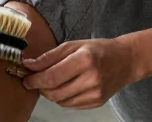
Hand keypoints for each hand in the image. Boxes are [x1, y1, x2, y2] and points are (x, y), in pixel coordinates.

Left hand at [21, 38, 140, 109]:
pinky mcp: (96, 102)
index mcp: (84, 60)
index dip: (35, 80)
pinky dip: (63, 97)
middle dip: (40, 88)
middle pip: (54, 92)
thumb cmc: (99, 49)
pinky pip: (70, 105)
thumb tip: (28, 65)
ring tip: (54, 81)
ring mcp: (95, 93)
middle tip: (36, 80)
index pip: (52, 77)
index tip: (26, 78)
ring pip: (60, 101)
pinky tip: (67, 86)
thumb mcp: (74, 45)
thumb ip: (50, 56)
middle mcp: (91, 79)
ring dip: (51, 93)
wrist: (126, 61)